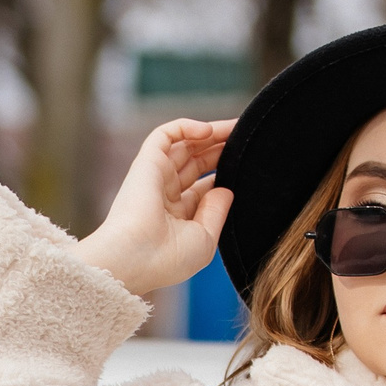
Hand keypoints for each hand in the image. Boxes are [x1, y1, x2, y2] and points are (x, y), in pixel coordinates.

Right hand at [73, 118, 236, 295]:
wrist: (136, 257)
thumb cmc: (168, 258)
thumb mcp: (205, 240)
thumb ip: (217, 212)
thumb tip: (225, 188)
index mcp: (176, 218)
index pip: (204, 189)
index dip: (224, 175)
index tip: (249, 166)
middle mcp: (164, 195)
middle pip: (197, 163)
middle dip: (221, 149)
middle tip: (247, 138)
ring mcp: (155, 178)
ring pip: (184, 145)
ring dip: (210, 134)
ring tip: (237, 127)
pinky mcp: (146, 163)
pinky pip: (165, 135)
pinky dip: (186, 127)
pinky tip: (209, 130)